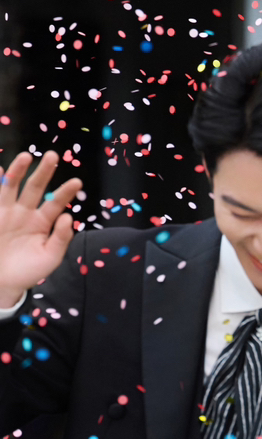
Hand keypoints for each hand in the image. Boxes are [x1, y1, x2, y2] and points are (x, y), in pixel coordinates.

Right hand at [0, 151, 82, 305]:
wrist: (3, 283)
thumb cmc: (29, 272)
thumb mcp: (50, 258)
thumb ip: (61, 239)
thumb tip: (69, 217)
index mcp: (43, 222)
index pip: (56, 203)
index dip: (66, 192)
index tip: (77, 182)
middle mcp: (26, 212)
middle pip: (36, 188)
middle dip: (44, 172)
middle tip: (53, 155)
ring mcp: (8, 212)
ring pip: (13, 187)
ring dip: (19, 171)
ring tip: (26, 156)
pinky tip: (0, 169)